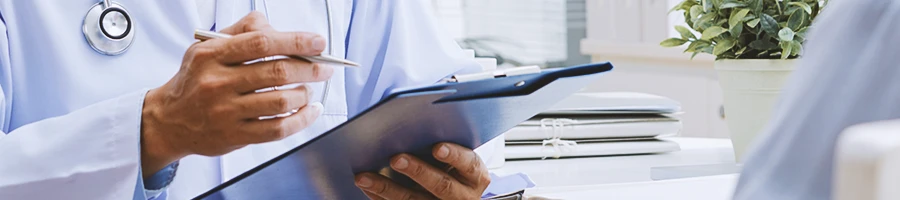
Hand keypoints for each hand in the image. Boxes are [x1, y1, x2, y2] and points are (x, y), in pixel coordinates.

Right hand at [139, 12, 332, 176]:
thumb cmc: (195, 80)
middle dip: (310, 68)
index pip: (261, 42)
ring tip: (309, 89)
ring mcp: (226, 112)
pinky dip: (302, 120)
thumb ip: (240, 32)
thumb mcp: (206, 48)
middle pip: (277, 72)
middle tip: (324, 68)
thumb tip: (274, 26)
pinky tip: (310, 111)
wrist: (168, 121)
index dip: (296, 41)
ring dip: (305, 93)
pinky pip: (278, 129)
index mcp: (211, 55)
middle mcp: (218, 83)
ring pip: (281, 101)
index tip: (318, 43)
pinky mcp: (235, 136)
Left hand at [355, 143, 490, 199]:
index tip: (437, 147)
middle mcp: (462, 196)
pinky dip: (380, 198)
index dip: (453, 155)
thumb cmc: (451, 165)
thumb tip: (414, 122)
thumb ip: (444, 141)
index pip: (468, 163)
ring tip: (365, 177)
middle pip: (440, 185)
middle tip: (396, 158)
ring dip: (387, 189)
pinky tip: (366, 186)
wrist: (453, 192)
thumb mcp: (457, 155)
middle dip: (417, 171)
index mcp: (475, 175)